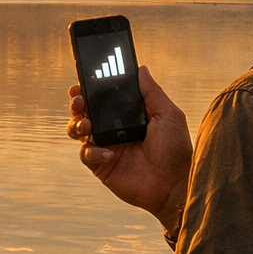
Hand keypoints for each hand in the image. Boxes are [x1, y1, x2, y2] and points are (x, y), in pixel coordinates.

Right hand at [66, 66, 192, 233]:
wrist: (174, 184)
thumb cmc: (176, 150)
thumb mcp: (168, 116)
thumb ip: (153, 93)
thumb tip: (141, 69)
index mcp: (127, 115)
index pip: (104, 97)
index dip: (90, 88)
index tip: (82, 80)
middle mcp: (113, 129)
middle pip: (85, 111)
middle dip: (78, 103)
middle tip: (79, 100)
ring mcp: (106, 146)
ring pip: (78, 130)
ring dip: (76, 124)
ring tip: (86, 124)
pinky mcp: (101, 166)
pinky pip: (86, 154)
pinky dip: (93, 152)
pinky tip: (110, 153)